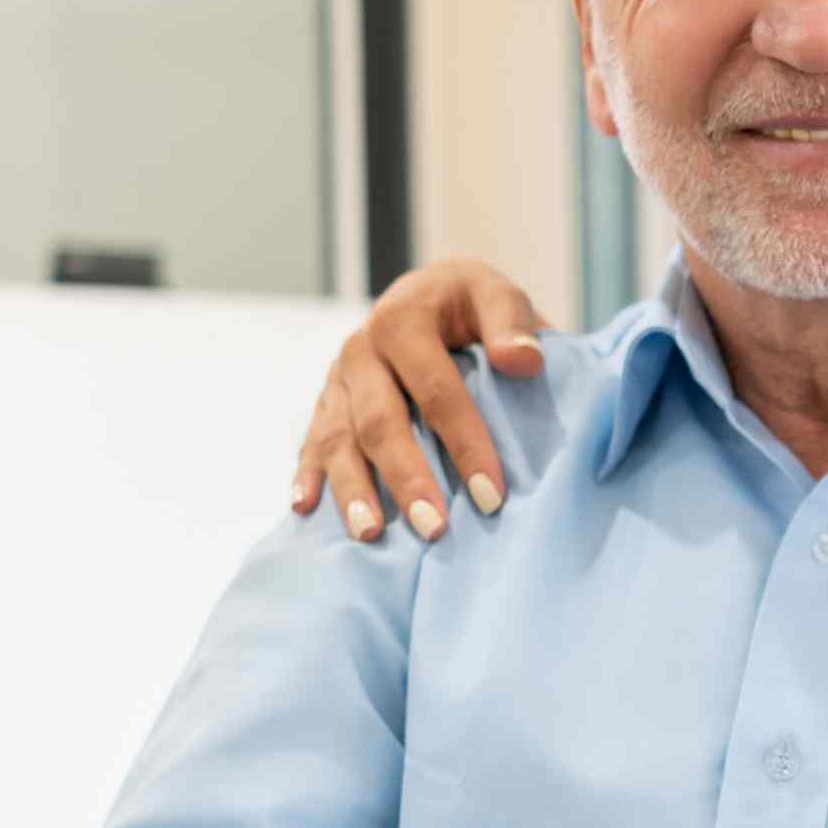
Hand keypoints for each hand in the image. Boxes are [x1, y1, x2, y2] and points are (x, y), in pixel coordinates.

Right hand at [290, 257, 552, 543]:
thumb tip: (523, 361)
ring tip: (370, 533)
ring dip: (353, 489)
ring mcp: (338, 379)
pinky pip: (312, 442)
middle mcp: (361, 349)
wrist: (430, 294)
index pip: (435, 389)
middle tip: (434, 528)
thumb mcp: (496, 296)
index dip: (464, 442)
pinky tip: (304, 509)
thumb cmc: (471, 306)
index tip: (491, 495)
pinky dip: (307, 474)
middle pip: (380, 421)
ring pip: (339, 439)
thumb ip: (511, 322)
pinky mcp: (325, 403)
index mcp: (403, 319)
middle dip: (406, 478)